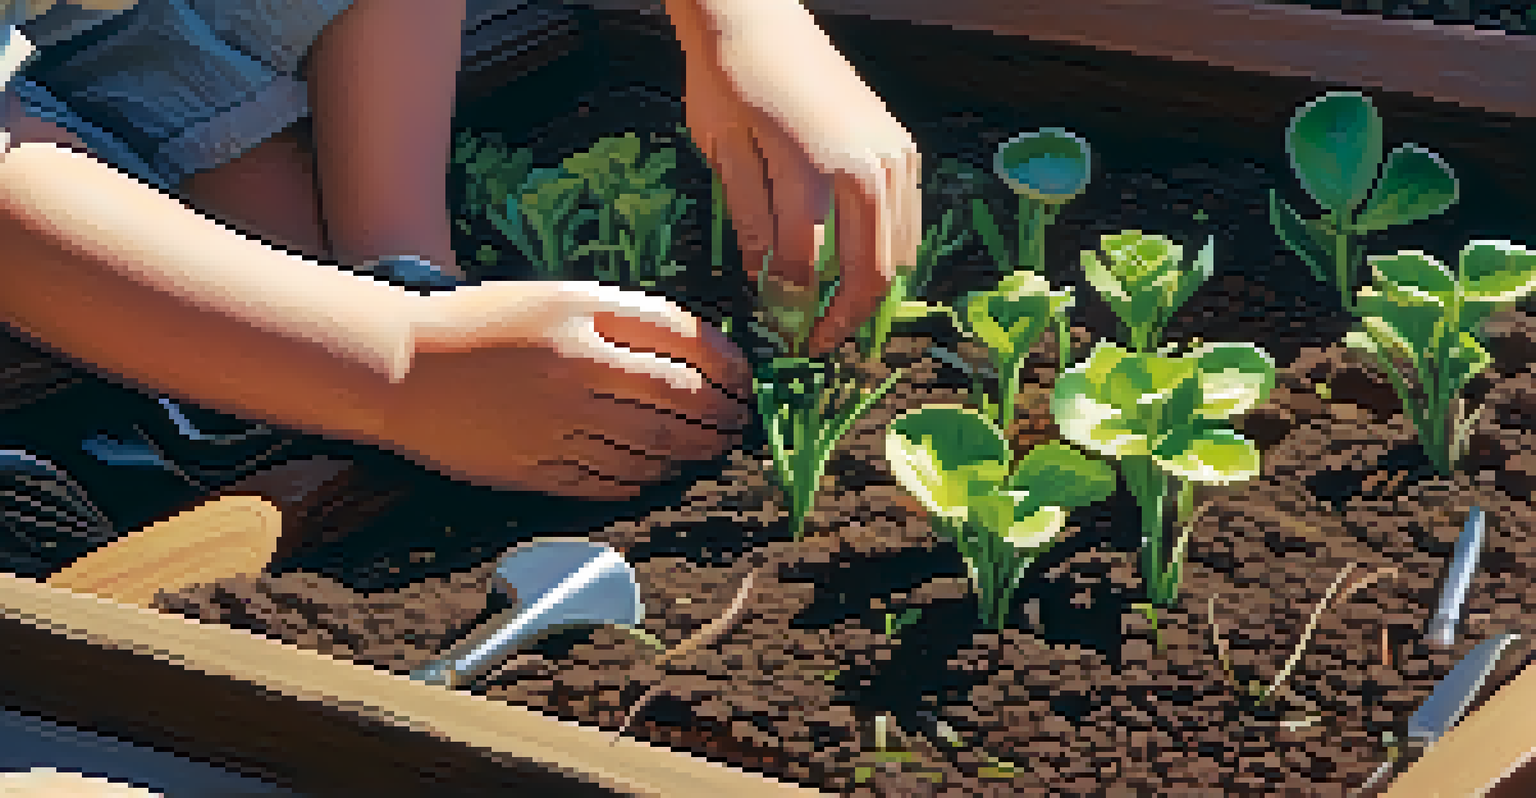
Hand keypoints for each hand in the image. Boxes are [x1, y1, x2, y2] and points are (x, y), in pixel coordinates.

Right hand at [392, 281, 750, 498]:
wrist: (403, 367)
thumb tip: (699, 352)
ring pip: (652, 448)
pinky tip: (660, 474)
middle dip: (720, 418)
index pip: (685, 341)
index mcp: (584, 318)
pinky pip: (610, 481)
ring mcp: (558, 425)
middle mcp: (577, 370)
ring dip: (692, 453)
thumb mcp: (557, 298)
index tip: (747, 381)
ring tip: (711, 451)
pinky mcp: (537, 469)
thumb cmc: (485, 323)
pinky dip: (645, 479)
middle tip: (739, 426)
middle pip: (679, 401)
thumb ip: (624, 318)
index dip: (728, 366)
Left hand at [674, 0, 921, 355]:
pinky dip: (887, 252)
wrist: (760, 18)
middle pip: (870, 274)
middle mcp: (870, 170)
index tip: (783, 338)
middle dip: (843, 317)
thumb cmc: (729, 81)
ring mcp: (895, 157)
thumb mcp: (726, 157)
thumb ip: (752, 227)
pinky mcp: (902, 148)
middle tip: (815, 339)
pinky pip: (907, 221)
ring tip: (835, 309)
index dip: (795, 314)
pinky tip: (856, 264)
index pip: (810, 272)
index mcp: (818, 175)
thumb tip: (771, 291)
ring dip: (870, 290)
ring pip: (898, 254)